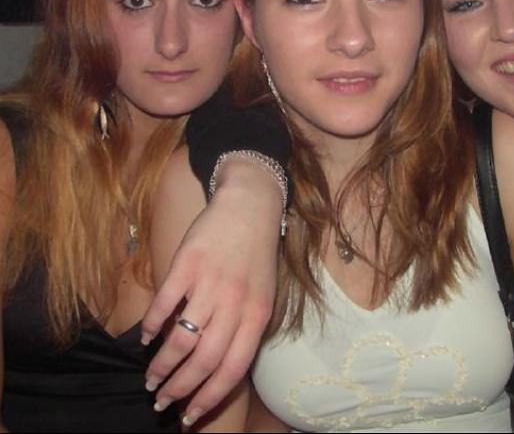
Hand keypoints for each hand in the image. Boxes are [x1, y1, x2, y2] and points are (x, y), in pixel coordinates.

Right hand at [144, 154, 281, 425]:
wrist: (250, 206)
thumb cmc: (255, 255)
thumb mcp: (262, 294)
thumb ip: (243, 328)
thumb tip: (217, 368)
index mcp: (257, 315)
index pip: (232, 370)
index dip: (209, 397)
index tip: (190, 416)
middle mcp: (234, 303)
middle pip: (203, 361)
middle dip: (179, 388)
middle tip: (161, 399)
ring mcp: (209, 282)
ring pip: (181, 339)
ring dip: (161, 364)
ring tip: (150, 376)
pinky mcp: (187, 263)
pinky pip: (164, 304)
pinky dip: (152, 326)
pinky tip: (146, 338)